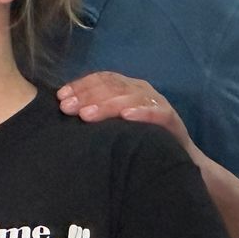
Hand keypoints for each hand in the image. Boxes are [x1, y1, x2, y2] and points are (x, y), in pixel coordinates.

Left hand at [57, 71, 195, 155]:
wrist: (178, 158)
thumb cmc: (140, 139)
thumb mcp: (115, 124)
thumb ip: (97, 114)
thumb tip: (65, 110)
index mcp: (127, 87)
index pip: (102, 79)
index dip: (80, 85)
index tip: (61, 97)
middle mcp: (141, 90)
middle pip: (112, 86)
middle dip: (87, 96)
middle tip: (68, 108)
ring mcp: (156, 102)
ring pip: (130, 97)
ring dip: (107, 105)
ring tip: (87, 115)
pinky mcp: (170, 118)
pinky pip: (156, 112)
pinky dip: (142, 112)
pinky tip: (126, 117)